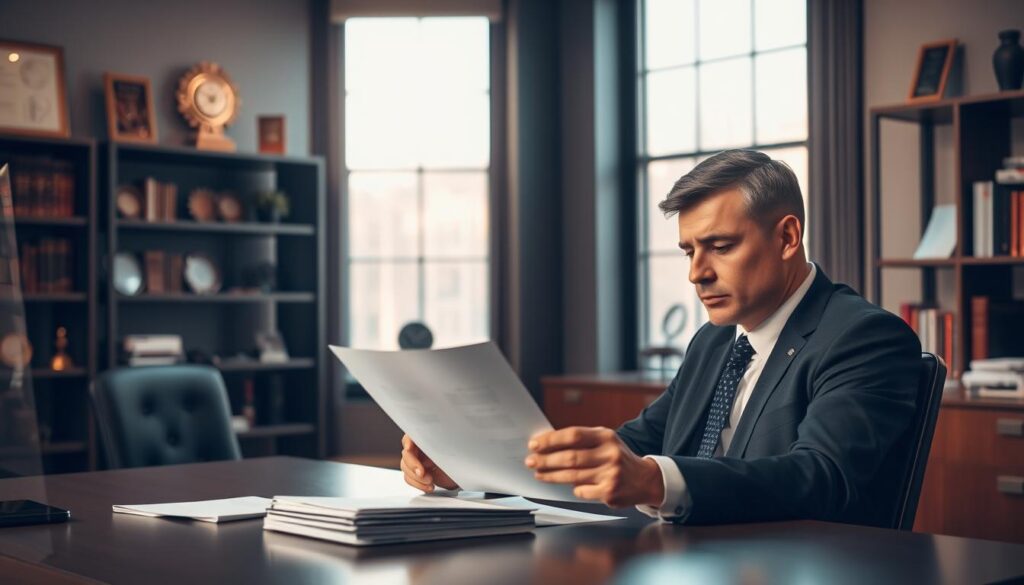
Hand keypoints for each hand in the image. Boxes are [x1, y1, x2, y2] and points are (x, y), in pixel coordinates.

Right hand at [400, 434, 458, 492]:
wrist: (464, 473)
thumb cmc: (461, 457)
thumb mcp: (455, 449)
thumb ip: (445, 444)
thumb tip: (440, 437)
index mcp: (428, 437)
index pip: (412, 436)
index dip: (408, 441)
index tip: (409, 448)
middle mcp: (420, 448)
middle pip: (406, 454)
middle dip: (412, 465)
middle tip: (422, 473)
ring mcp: (417, 460)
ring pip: (405, 468)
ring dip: (416, 477)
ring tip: (430, 481)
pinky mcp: (417, 473)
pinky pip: (409, 478)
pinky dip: (418, 484)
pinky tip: (429, 486)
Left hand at [525, 426, 664, 507]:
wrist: (644, 479)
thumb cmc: (617, 457)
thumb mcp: (604, 441)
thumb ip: (581, 440)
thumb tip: (547, 443)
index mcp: (606, 437)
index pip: (573, 435)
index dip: (551, 440)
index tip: (534, 444)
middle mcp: (610, 454)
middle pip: (570, 457)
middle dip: (546, 460)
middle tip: (531, 461)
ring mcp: (611, 474)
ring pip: (572, 476)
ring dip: (552, 475)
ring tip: (539, 474)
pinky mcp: (610, 493)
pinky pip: (581, 491)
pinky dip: (573, 488)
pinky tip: (569, 486)